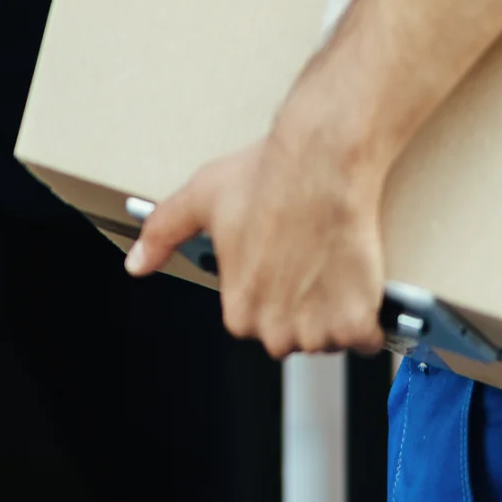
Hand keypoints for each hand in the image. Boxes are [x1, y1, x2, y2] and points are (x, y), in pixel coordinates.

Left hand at [124, 68, 389, 355]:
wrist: (320, 163)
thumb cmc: (264, 177)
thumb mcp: (199, 198)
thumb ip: (162, 234)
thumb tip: (135, 264)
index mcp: (238, 310)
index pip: (255, 319)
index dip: (270, 286)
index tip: (279, 258)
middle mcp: (275, 330)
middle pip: (293, 333)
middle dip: (302, 305)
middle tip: (307, 259)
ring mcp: (318, 330)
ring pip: (329, 336)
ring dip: (335, 311)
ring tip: (329, 263)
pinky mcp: (356, 321)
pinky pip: (365, 338)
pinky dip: (366, 318)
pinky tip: (356, 281)